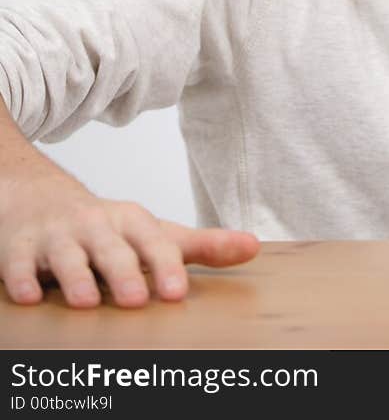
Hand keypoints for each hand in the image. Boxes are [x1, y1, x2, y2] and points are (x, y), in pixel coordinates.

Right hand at [0, 173, 259, 307]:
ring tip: (87, 303)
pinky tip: (28, 297)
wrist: (39, 196)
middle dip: (123, 273)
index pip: (154, 242)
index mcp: (132, 222)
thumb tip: (253, 248)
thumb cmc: (107, 228)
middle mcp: (96, 225)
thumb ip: (203, 246)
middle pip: (111, 249)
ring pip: (65, 256)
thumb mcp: (154, 233)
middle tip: (136, 300)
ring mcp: (56, 235)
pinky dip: (21, 278)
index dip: (165, 267)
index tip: (176, 293)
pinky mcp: (19, 246)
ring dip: (76, 277)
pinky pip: (17, 263)